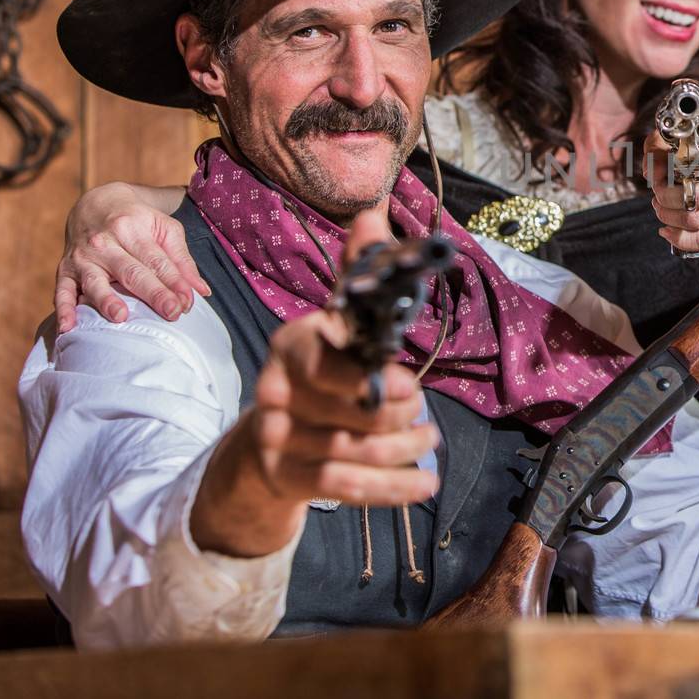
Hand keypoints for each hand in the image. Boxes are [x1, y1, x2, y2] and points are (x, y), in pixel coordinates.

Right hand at [55, 182, 207, 330]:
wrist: (95, 204)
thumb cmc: (137, 220)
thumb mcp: (164, 228)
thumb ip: (182, 260)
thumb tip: (201, 291)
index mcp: (131, 228)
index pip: (156, 260)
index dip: (174, 282)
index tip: (188, 302)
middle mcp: (104, 242)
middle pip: (131, 272)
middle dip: (153, 293)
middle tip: (172, 312)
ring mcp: (82, 257)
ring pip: (95, 281)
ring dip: (106, 299)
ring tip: (120, 316)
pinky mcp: (64, 270)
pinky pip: (62, 291)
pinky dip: (63, 309)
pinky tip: (68, 327)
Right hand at [189, 211, 438, 557]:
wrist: (269, 442)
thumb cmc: (321, 372)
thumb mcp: (337, 322)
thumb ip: (356, 274)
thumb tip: (372, 213)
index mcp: (292, 344)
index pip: (323, 359)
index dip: (367, 376)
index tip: (413, 385)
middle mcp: (276, 389)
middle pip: (346, 409)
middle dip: (396, 413)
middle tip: (423, 410)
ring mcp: (277, 437)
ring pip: (350, 448)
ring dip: (402, 447)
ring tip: (430, 440)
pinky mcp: (285, 477)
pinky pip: (343, 485)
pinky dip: (391, 486)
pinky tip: (426, 483)